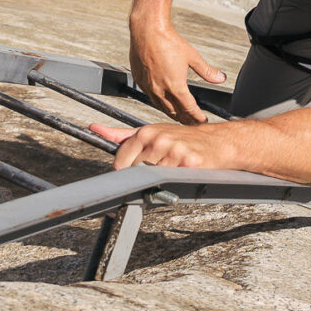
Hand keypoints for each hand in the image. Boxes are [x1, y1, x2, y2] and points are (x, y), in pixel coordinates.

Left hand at [99, 120, 241, 170]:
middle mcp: (158, 140)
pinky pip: (171, 181)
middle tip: (158, 170)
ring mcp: (173, 152)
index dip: (126, 172)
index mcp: (146, 133)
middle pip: (136, 173)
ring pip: (153, 179)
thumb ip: (121, 135)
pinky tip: (181, 172)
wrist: (215, 142)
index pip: (121, 163)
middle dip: (144, 176)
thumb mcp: (150, 132)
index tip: (134, 172)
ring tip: (171, 169)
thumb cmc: (181, 139)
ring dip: (161, 180)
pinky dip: (175, 181)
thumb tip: (95, 128)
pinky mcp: (188, 163)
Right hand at [127, 2, 223, 124]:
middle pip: (174, 112)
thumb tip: (220, 78)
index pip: (188, 109)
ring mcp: (148, 87)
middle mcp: (160, 90)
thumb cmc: (168, 41)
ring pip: (161, 107)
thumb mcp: (192, 57)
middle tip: (192, 121)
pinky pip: (150, 98)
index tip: (202, 120)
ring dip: (171, 113)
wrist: (147, 31)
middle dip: (185, 119)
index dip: (197, 117)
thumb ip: (207, 71)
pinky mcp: (140, 81)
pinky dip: (159, 102)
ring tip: (179, 115)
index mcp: (175, 86)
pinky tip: (163, 101)